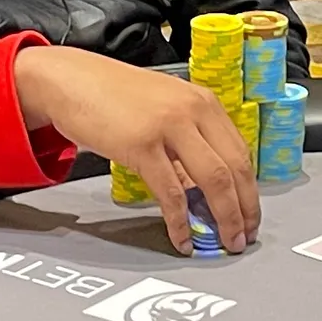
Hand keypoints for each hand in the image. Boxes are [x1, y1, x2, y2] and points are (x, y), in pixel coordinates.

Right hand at [15, 46, 260, 254]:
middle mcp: (192, 110)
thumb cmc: (113, 94)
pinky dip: (180, 221)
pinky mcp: (142, 144)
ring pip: (213, 180)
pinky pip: (171, 192)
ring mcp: (169, 126)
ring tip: (225, 242)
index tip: (250, 215)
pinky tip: (181, 237)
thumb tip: (204, 186)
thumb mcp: (163, 107)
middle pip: (235, 168)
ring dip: (224, 218)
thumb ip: (188, 140)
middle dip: (244, 210)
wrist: (71, 79)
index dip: (250, 191)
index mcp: (202, 101)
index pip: (241, 152)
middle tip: (243, 237)